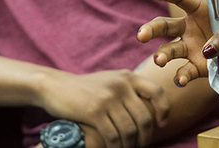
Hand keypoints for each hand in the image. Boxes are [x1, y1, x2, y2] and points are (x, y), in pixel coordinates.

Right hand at [38, 69, 168, 147]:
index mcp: (128, 76)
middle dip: (145, 136)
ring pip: (129, 130)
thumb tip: (150, 108)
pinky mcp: (94, 111)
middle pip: (144, 117)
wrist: (55, 86)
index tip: (162, 124)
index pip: (156, 92)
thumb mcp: (110, 81)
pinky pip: (113, 136)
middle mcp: (121, 85)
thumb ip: (128, 89)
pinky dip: (116, 147)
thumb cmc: (85, 88)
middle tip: (141, 145)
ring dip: (131, 145)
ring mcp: (108, 97)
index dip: (163, 110)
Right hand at [137, 0, 218, 88]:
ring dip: (162, 55)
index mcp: (204, 10)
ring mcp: (194, 49)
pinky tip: (180, 79)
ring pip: (170, 50)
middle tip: (142, 35)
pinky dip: (181, 76)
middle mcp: (193, 29)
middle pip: (167, 26)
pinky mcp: (200, 69)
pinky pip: (185, 72)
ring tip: (159, 60)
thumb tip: (207, 50)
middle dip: (152, 29)